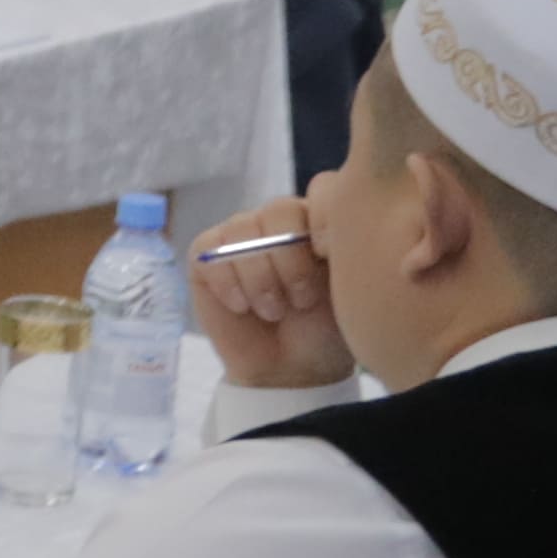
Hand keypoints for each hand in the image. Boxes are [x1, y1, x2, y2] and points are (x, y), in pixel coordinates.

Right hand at [188, 191, 352, 391]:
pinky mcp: (206, 256)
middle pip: (280, 210)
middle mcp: (279, 220)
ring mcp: (240, 234)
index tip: (326, 257)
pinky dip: (229, 284)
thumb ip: (348, 248)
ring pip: (243, 230)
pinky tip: (243, 307)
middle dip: (290, 261)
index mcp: (320, 220)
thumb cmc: (325, 329)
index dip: (324, 219)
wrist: (290, 369)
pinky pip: (210, 252)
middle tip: (301, 300)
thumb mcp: (350, 287)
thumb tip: (342, 224)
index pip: (323, 188)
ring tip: (273, 311)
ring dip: (261, 278)